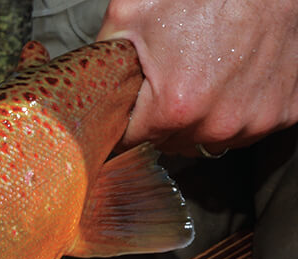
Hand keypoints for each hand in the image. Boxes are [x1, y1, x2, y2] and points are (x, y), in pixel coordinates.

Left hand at [99, 0, 297, 153]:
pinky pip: (249, 127)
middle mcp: (218, 123)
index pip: (130, 141)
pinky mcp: (285, 113)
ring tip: (204, 74)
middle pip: (170, 142)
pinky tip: (235, 78)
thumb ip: (103, 58)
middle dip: (162, 118)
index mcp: (175, 108)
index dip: (125, 121)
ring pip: (209, 138)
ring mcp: (256, 121)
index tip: (129, 105)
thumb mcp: (132, 14)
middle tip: (171, 78)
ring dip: (202, 117)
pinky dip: (240, 108)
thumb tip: (83, 87)